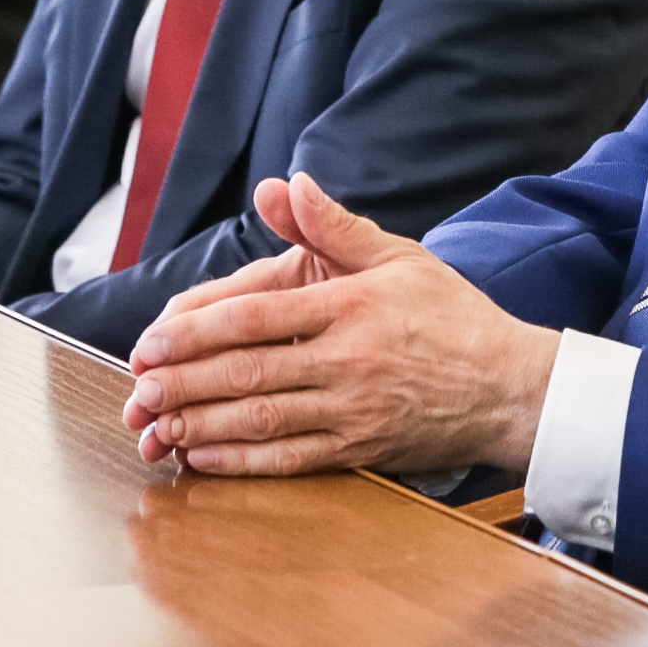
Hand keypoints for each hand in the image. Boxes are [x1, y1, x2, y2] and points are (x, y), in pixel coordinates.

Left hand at [121, 172, 558, 475]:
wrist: (511, 388)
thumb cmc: (453, 317)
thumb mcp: (398, 256)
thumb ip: (332, 226)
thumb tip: (283, 186)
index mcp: (350, 305)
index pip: (256, 316)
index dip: (195, 331)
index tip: (152, 341)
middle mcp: (347, 359)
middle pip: (247, 371)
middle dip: (182, 381)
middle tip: (136, 387)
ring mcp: (352, 410)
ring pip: (260, 419)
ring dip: (199, 423)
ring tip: (154, 424)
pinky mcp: (360, 450)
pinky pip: (288, 459)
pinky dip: (239, 461)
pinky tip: (202, 455)